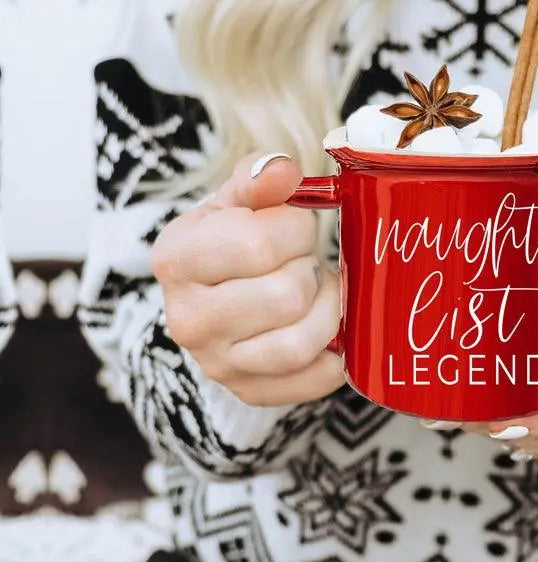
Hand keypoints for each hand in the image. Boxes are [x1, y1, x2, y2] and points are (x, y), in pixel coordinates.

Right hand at [151, 152, 343, 406]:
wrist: (212, 295)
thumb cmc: (230, 239)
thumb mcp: (237, 199)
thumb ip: (259, 178)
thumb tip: (282, 169)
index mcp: (177, 259)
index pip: (259, 244)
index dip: (296, 229)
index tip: (293, 226)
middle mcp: (187, 320)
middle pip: (286, 296)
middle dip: (310, 270)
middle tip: (304, 261)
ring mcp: (217, 363)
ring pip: (300, 343)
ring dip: (327, 309)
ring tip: (317, 289)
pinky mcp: (249, 391)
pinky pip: (314, 380)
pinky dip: (336, 353)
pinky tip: (329, 327)